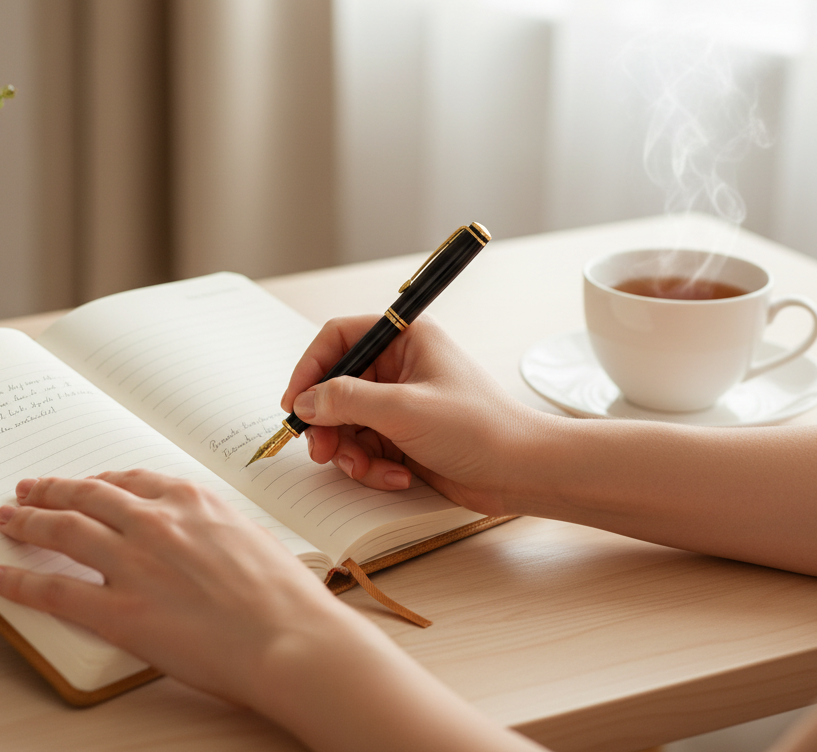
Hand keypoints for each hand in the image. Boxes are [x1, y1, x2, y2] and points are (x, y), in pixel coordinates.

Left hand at [0, 471, 530, 751]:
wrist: (293, 639)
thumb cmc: (286, 599)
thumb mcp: (252, 540)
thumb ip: (214, 531)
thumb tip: (199, 540)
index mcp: (192, 501)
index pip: (130, 481)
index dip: (98, 481)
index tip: (86, 482)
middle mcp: (156, 521)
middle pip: (88, 495)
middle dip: (52, 490)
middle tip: (28, 490)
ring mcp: (134, 563)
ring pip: (63, 530)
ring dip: (28, 521)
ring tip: (7, 519)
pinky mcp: (119, 611)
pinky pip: (54, 590)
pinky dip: (19, 579)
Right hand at [281, 315, 561, 515]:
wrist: (522, 473)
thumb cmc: (478, 428)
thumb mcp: (403, 409)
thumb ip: (346, 400)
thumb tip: (304, 403)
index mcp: (406, 339)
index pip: (339, 339)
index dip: (310, 369)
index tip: (294, 404)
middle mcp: (400, 366)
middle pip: (336, 387)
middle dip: (328, 423)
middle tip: (323, 450)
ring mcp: (401, 404)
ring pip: (347, 424)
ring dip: (351, 452)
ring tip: (368, 469)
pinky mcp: (405, 437)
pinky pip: (367, 449)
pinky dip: (373, 467)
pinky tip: (398, 477)